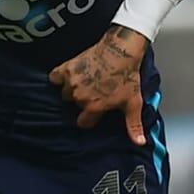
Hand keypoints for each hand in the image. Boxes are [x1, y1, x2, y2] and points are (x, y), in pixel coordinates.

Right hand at [50, 25, 151, 145]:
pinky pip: (54, 78)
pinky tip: (69, 76)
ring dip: (71, 89)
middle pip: (74, 105)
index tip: (95, 111)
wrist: (121, 50)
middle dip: (82, 101)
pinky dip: (59, 78)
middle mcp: (80, 96)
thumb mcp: (133, 103)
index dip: (90, 118)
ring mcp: (71, 82)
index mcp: (94, 107)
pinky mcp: (67, 68)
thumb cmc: (127, 77)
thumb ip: (133, 125)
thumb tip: (139, 143)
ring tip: (84, 83)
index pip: (83, 122)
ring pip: (65, 93)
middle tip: (93, 92)